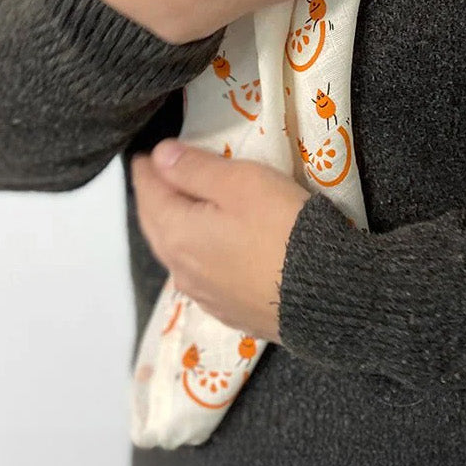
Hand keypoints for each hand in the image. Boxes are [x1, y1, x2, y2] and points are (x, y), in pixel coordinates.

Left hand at [130, 139, 312, 342]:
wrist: (322, 293)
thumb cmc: (281, 227)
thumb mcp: (242, 183)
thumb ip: (196, 168)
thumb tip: (159, 156)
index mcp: (176, 233)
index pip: (149, 193)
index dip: (146, 170)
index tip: (143, 155)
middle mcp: (179, 268)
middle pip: (155, 226)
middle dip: (153, 200)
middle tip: (155, 179)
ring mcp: (203, 294)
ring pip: (175, 254)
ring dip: (171, 228)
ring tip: (178, 210)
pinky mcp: (228, 310)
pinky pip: (198, 275)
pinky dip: (195, 254)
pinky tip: (207, 251)